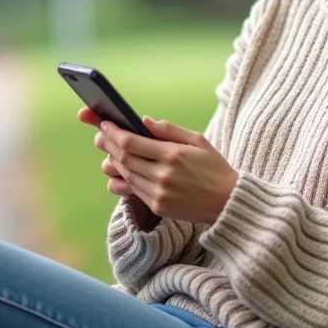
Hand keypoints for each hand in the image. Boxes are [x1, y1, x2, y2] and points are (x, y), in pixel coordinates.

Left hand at [90, 112, 238, 224]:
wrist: (227, 202)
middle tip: (100, 136)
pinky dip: (122, 180)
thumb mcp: (198, 141)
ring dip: (113, 162)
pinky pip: (132, 191)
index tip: (105, 124)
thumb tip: (143, 120)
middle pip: (124, 158)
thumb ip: (169, 130)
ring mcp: (159, 193)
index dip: (114, 132)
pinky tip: (118, 171)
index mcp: (173, 155)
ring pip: (126, 174)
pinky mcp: (158, 206)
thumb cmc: (214, 168)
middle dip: (108, 145)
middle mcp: (163, 175)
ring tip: (108, 152)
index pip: (131, 142)